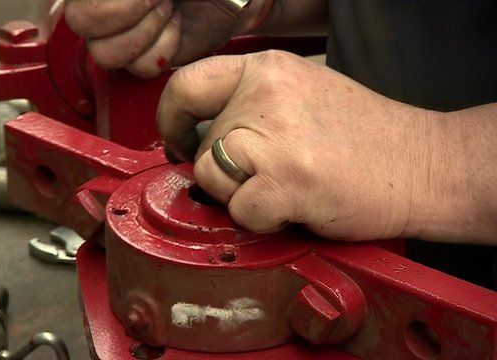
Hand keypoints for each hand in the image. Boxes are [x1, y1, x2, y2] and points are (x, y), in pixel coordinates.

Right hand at [65, 0, 272, 77]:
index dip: (116, 4)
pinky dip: (163, 49)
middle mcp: (105, 6)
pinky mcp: (144, 56)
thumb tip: (138, 2)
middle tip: (161, 0)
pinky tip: (177, 28)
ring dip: (145, 32)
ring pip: (103, 53)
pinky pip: (136, 68)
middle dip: (126, 14)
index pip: (80, 2)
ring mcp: (122, 32)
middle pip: (80, 22)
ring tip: (171, 12)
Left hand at [157, 50, 444, 240]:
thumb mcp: (301, 95)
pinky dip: (262, 220)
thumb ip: (250, 107)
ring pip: (211, 178)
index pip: (187, 84)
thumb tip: (198, 137)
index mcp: (268, 70)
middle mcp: (266, 94)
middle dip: (225, 172)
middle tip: (269, 175)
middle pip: (202, 145)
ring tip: (284, 189)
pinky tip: (295, 207)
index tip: (179, 141)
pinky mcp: (287, 179)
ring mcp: (275, 136)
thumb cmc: (365, 137)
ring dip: (240, 196)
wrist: (424, 165)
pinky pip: (239, 211)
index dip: (171, 119)